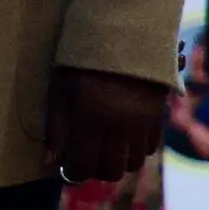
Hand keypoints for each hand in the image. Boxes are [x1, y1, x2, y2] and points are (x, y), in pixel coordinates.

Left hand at [46, 66, 168, 185]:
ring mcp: (142, 123)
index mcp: (91, 121)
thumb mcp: (60, 90)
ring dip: (119, 161)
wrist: (124, 36)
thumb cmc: (83, 61)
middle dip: (97, 170)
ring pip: (135, 163)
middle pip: (113, 171)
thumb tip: (50, 161)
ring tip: (106, 148)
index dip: (75, 174)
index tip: (69, 168)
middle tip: (87, 158)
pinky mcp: (158, 116)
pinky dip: (138, 149)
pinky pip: (152, 147)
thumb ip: (55, 129)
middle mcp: (120, 127)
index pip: (85, 167)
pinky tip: (124, 137)